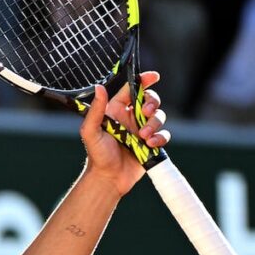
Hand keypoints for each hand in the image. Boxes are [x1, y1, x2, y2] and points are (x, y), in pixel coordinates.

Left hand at [80, 71, 169, 195]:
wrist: (109, 178)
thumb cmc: (97, 154)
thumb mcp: (91, 131)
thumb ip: (96, 109)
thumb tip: (99, 87)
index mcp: (116, 111)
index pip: (132, 89)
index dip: (144, 80)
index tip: (154, 76)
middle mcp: (131, 118)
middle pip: (150, 100)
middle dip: (152, 103)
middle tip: (146, 112)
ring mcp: (142, 130)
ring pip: (159, 117)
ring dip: (154, 124)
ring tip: (143, 137)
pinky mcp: (151, 143)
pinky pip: (164, 134)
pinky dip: (160, 138)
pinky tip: (150, 144)